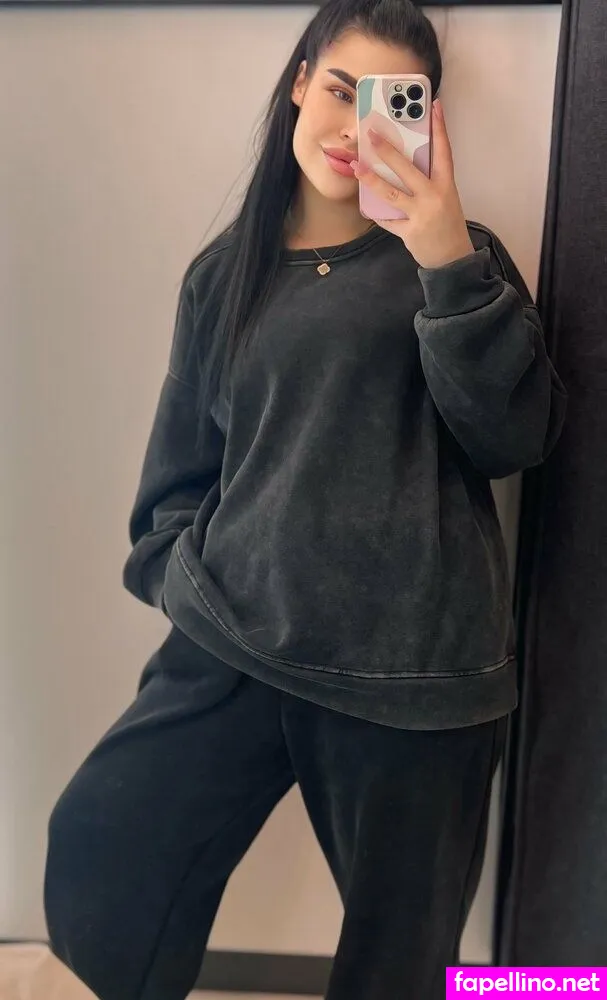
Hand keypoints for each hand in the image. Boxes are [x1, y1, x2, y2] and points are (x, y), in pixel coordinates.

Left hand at [352, 100, 474, 269]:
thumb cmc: (447, 224)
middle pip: (408, 169)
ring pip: (391, 193)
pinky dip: (376, 213)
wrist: (452, 259)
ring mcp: (421, 215)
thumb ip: (429, 181)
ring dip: (371, 179)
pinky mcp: (410, 232)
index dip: (440, 128)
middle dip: (388, 150)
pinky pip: (388, 220)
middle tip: (372, 134)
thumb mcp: (445, 198)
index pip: (444, 151)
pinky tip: (364, 204)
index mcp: (446, 185)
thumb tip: (405, 163)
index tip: (435, 105)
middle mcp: (434, 197)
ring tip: (357, 166)